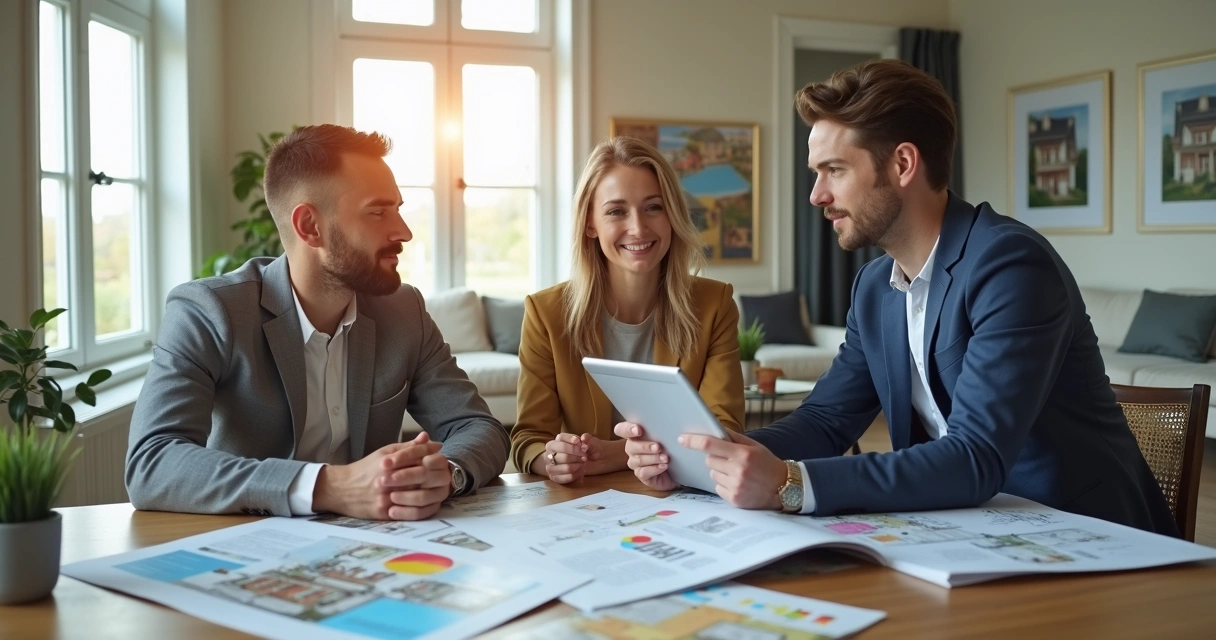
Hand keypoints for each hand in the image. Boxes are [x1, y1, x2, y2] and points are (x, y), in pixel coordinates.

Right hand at [313, 432, 449, 520]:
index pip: (416, 454)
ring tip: (440, 486)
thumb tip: (428, 439)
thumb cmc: (364, 470)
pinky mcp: (384, 512)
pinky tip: (431, 502)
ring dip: (433, 490)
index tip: (439, 452)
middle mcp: (387, 479)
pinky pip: (410, 513)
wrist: (340, 490)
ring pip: (418, 494)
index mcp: (387, 462)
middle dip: (436, 472)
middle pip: (421, 474)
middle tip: (445, 471)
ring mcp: (386, 497)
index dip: (430, 453)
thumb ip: (406, 447)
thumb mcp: (383, 453)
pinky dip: (424, 508)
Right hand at [535, 433, 591, 483]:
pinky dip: (575, 475)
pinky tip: (580, 472)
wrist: (592, 466)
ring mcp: (550, 465)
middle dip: (576, 453)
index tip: (579, 442)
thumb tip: (584, 438)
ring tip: (582, 464)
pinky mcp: (553, 477)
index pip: (561, 437)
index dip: (570, 439)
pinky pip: (564, 477)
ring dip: (576, 465)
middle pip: (562, 450)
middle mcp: (551, 452)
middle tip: (584, 456)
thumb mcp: (591, 443)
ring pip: (564, 465)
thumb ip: (588, 439)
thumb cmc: (588, 452)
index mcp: (558, 441)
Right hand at [614, 421, 678, 490]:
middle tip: (658, 447)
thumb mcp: (668, 437)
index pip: (621, 430)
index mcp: (635, 435)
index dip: (626, 429)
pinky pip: (643, 472)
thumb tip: (670, 428)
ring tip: (666, 458)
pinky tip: (663, 466)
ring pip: (638, 460)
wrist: (677, 468)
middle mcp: (632, 448)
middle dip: (645, 446)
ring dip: (653, 458)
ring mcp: (635, 462)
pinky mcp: (641, 474)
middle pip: (630, 446)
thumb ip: (664, 431)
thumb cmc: (671, 448)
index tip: (639, 430)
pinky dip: (654, 469)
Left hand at [680, 429, 785, 509]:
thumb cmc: (767, 464)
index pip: (710, 445)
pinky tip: (738, 484)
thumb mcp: (754, 446)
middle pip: (709, 460)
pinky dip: (724, 485)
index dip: (693, 441)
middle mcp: (738, 470)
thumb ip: (733, 437)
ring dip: (720, 472)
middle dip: (716, 458)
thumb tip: (713, 429)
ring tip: (738, 474)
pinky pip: (717, 487)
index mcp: (743, 454)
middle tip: (731, 460)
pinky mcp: (734, 499)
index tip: (682, 439)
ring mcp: (736, 486)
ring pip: (712, 474)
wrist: (785, 488)